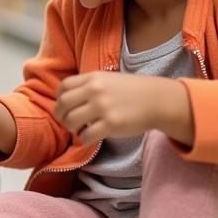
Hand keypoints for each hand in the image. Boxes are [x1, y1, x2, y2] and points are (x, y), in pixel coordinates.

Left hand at [54, 72, 171, 144]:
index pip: (63, 87)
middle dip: (61, 116)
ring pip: (71, 121)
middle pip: (63, 105)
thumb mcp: (108, 79)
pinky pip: (85, 136)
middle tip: (69, 122)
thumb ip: (88, 85)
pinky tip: (90, 136)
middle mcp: (95, 90)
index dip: (59, 99)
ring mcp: (103, 107)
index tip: (65, 107)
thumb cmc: (132, 91)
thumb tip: (67, 99)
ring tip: (80, 130)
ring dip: (72, 129)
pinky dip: (83, 139)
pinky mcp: (111, 124)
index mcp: (93, 78)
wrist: (158, 100)